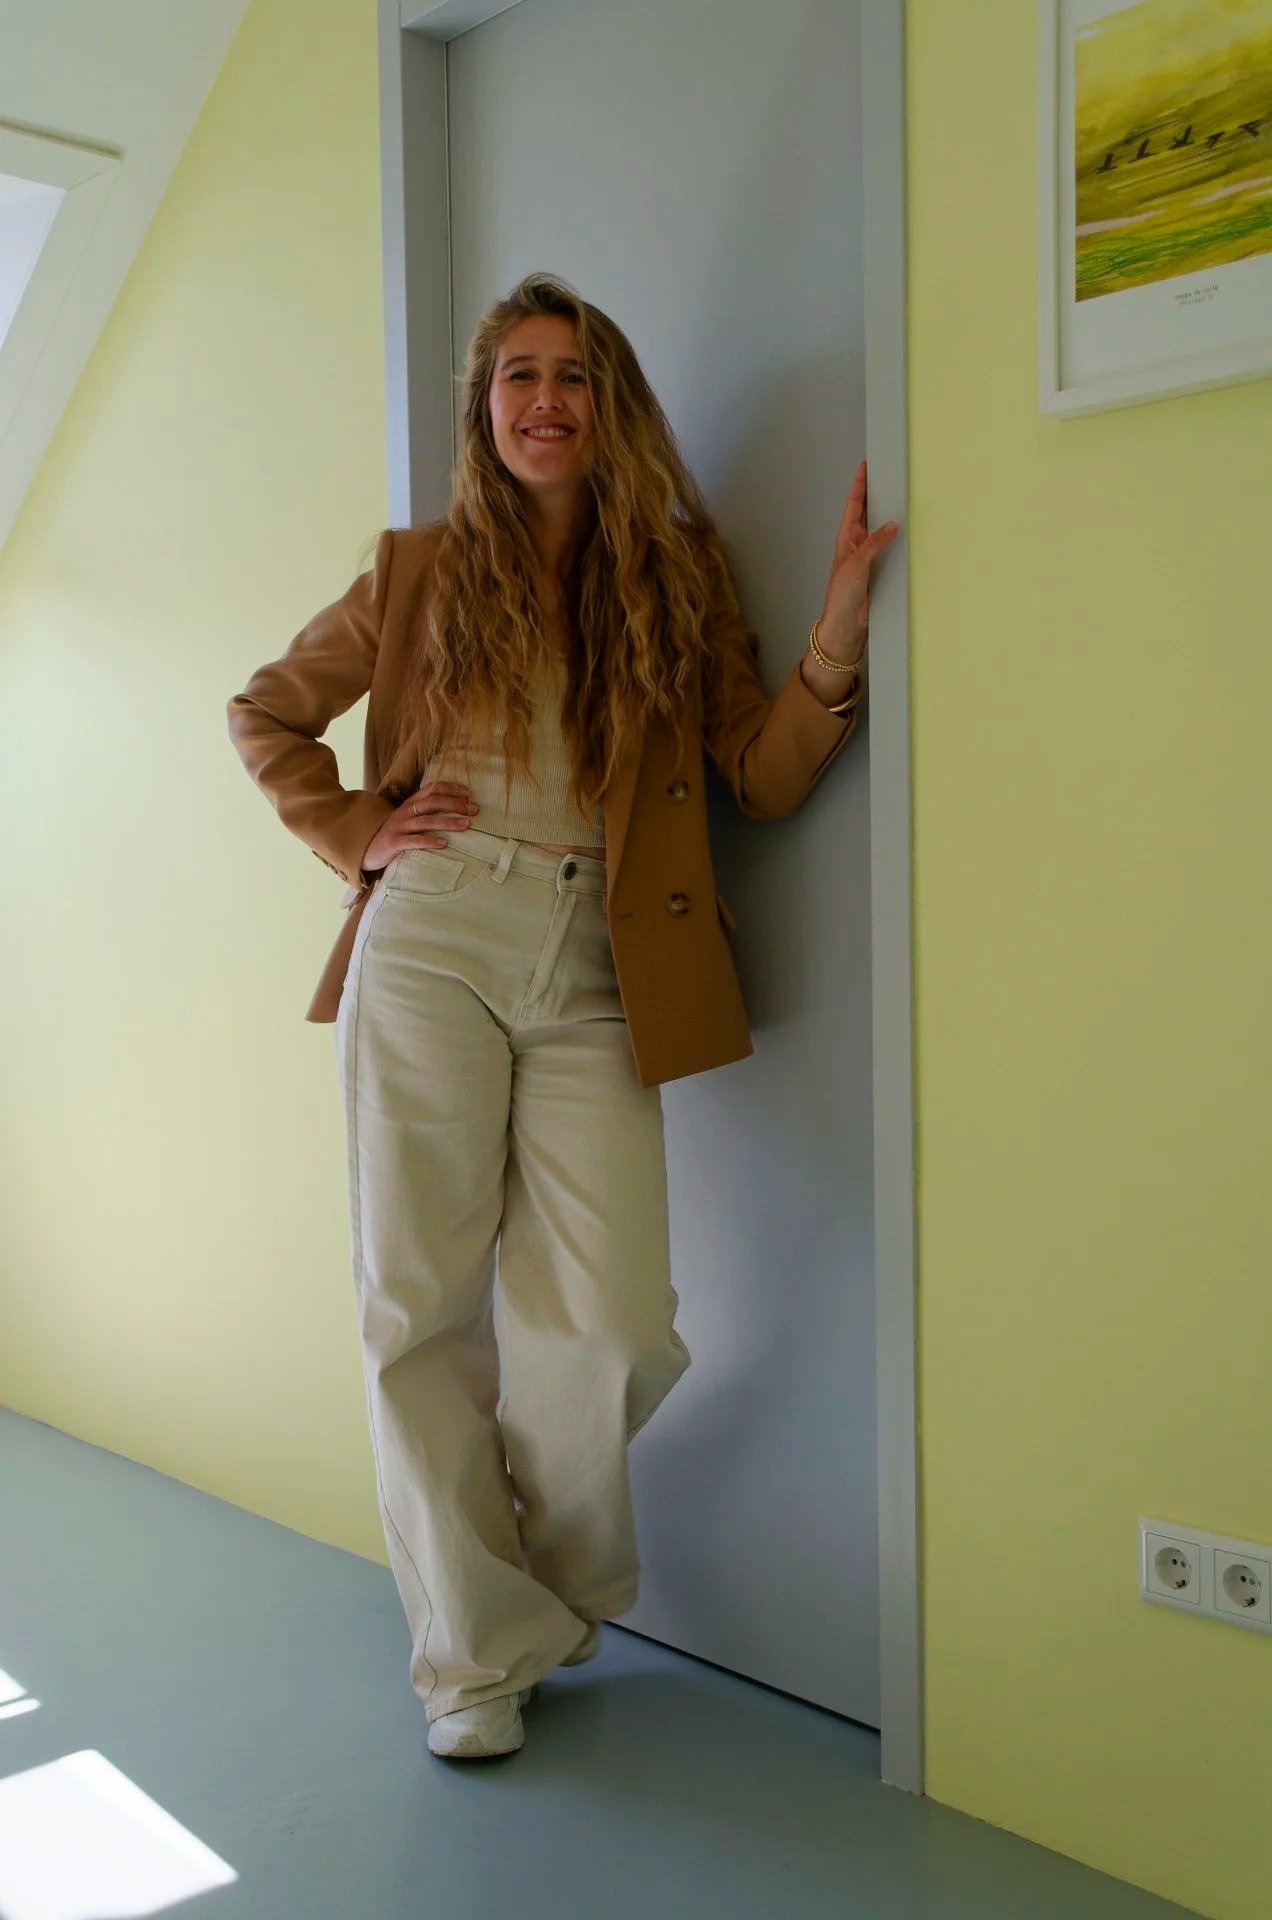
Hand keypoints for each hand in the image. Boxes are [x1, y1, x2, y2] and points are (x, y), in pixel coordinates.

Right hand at [361, 781, 478, 874]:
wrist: (368, 850)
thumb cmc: (395, 835)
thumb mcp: (409, 820)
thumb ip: (426, 814)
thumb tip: (457, 814)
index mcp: (410, 804)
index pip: (431, 789)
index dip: (450, 788)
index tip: (469, 793)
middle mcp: (405, 812)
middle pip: (432, 802)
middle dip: (454, 804)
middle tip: (474, 810)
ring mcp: (398, 827)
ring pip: (425, 821)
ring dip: (448, 822)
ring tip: (466, 824)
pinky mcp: (394, 843)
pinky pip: (413, 841)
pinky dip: (429, 841)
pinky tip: (444, 844)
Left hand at [817, 461, 900, 662]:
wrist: (845, 624)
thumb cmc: (841, 596)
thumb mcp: (857, 563)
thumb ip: (875, 542)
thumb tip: (893, 524)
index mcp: (845, 538)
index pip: (853, 505)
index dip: (859, 485)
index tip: (865, 466)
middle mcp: (856, 544)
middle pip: (867, 513)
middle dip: (875, 494)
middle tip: (885, 474)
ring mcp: (867, 556)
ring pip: (879, 529)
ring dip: (887, 515)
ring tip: (898, 495)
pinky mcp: (878, 569)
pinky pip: (889, 547)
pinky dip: (897, 537)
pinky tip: (906, 530)